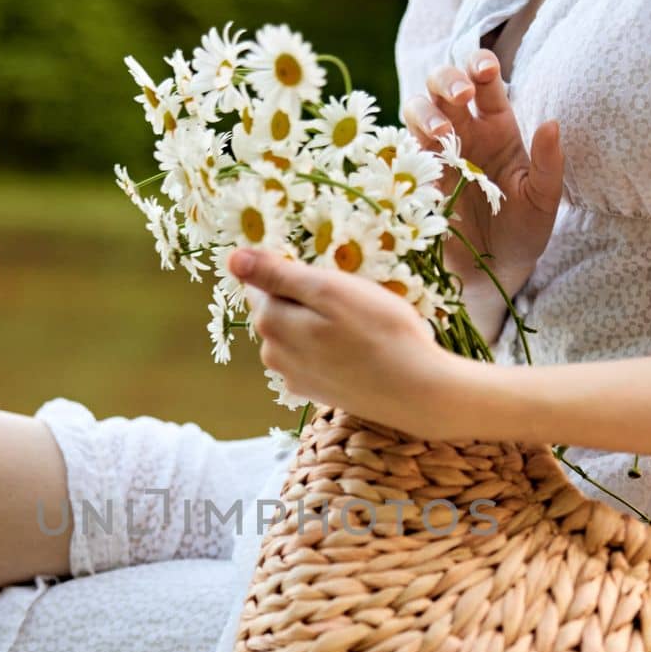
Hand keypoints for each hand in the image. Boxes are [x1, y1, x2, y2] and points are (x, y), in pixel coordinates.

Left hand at [228, 248, 455, 434]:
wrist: (417, 392)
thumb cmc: (380, 332)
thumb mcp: (328, 289)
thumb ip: (277, 274)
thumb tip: (233, 259)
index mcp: (271, 323)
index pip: (263, 282)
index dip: (296, 274)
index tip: (330, 278)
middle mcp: (273, 354)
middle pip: (278, 309)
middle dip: (307, 299)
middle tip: (351, 302)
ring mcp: (293, 377)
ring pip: (297, 333)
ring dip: (320, 324)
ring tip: (358, 327)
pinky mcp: (315, 391)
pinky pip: (313, 356)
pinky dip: (330, 348)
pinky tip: (358, 350)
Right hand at [402, 50, 562, 324]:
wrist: (494, 270)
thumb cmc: (524, 230)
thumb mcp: (543, 198)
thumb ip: (548, 163)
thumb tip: (551, 124)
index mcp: (497, 127)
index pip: (484, 82)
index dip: (479, 65)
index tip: (485, 71)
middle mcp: (464, 132)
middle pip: (442, 84)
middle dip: (447, 80)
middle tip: (460, 97)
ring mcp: (436, 153)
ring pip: (416, 109)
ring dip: (426, 111)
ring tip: (443, 132)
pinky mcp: (416, 177)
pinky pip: (402, 149)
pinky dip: (407, 143)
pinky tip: (424, 157)